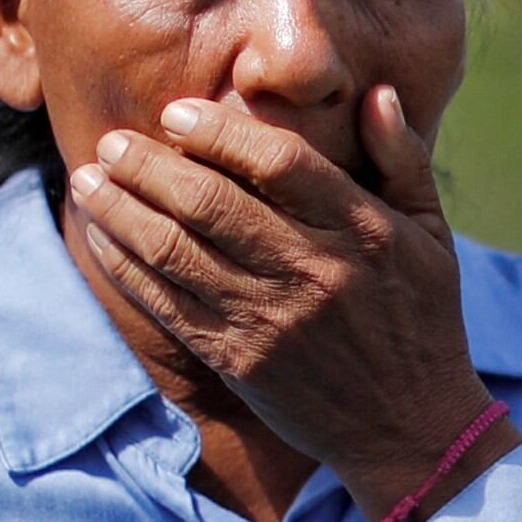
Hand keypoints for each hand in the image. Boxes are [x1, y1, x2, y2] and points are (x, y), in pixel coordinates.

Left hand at [64, 85, 517, 518]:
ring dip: (122, 212)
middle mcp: (314, 272)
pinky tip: (103, 239)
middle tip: (111, 142)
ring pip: (177, 252)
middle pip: (212, 203)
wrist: (411, 427)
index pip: (280, 164)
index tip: (176, 112)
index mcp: (362, 231)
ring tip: (89, 181)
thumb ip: (403, 159)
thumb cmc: (422, 319)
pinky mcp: (240, 361)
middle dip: (149, 166)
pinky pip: (168, 305)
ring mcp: (272, 320)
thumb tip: (376, 94)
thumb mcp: (433, 235)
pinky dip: (127, 268)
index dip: (219, 132)